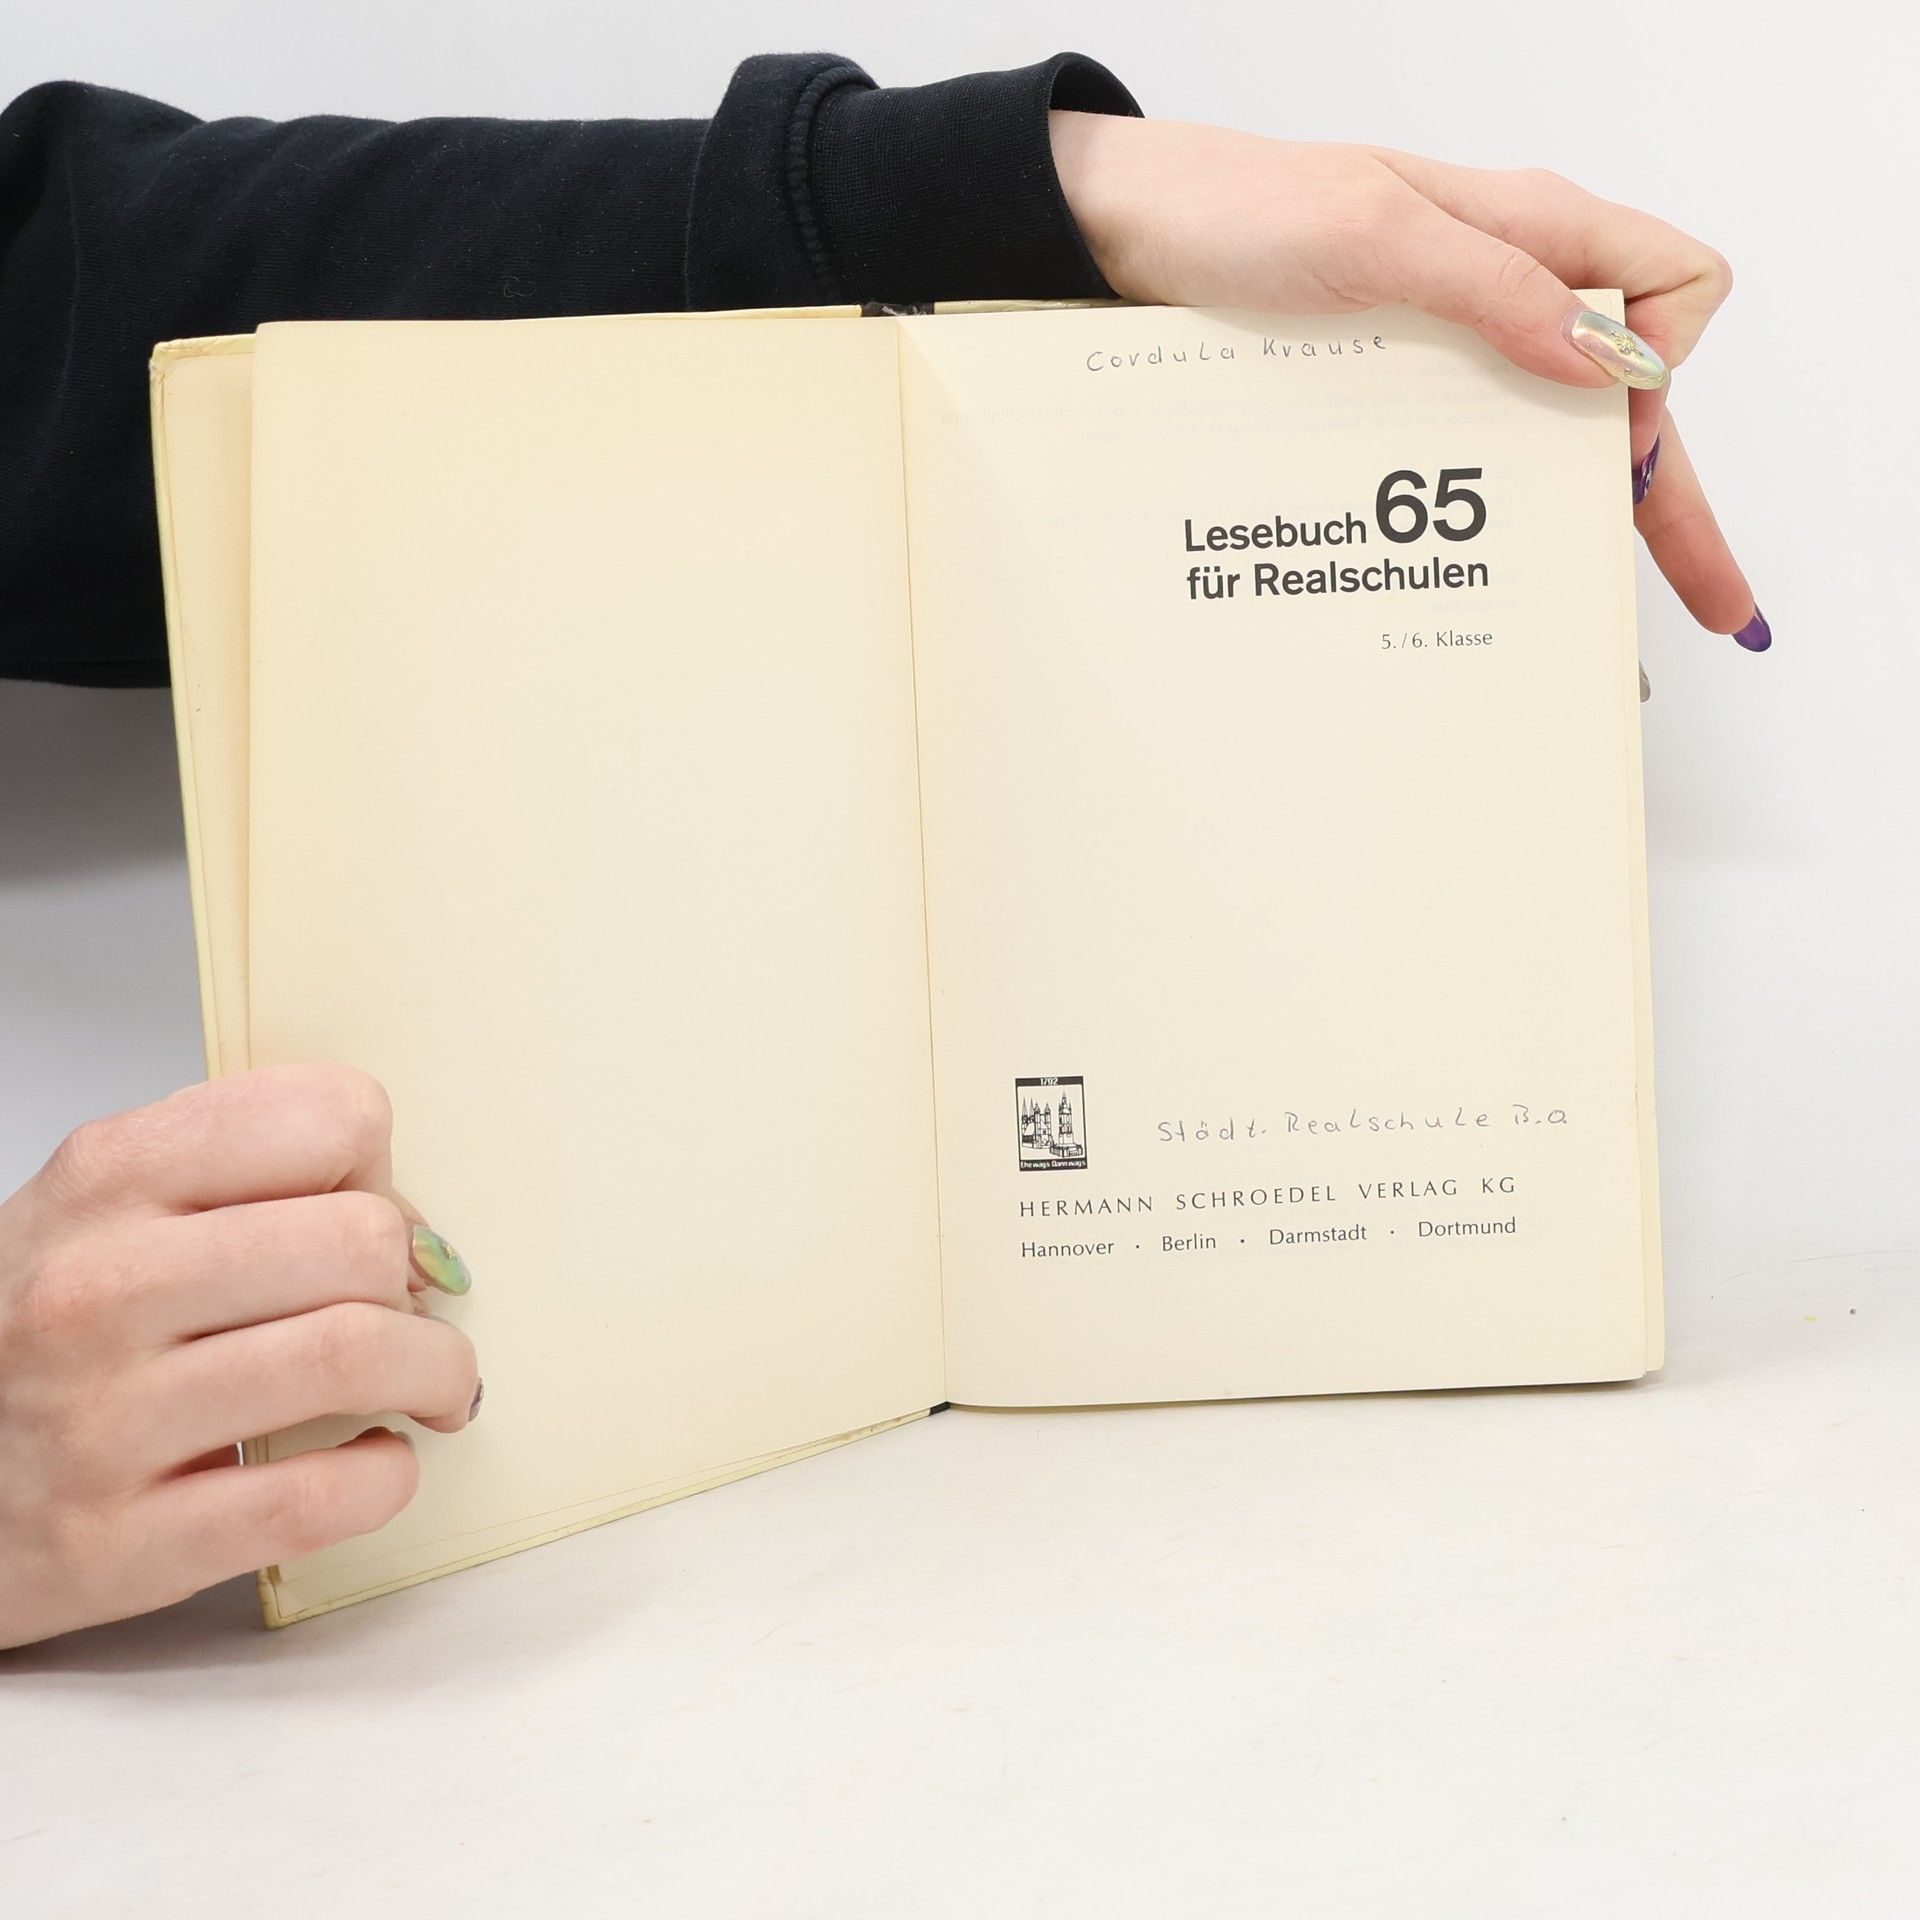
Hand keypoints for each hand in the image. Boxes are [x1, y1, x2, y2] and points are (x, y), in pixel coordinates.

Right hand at [0, 1066, 478, 1648]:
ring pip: (353, 1355)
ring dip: (433, 1371)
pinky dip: (383, 1477)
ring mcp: (103, 1421)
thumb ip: (243, 1175)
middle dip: (420, 1278)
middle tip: (412, 1310)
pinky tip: (372, 1462)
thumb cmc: (41, 1332)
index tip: (376, 1212)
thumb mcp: (108, 1209)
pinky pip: (314, 1498)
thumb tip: (410, 1219)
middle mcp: (98, 1289)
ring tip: (426, 1384)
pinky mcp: (121, 1544)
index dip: (383, 1169)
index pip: (329, 1117)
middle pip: (360, 1239)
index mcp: (108, 1178)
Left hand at [1051, 114, 1765, 651]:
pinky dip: (1485, 515)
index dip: (1665, 365)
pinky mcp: (1389, 392)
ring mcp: (1448, 348)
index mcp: (1530, 232)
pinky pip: (1464, 457)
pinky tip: (1479, 577)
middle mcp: (1504, 291)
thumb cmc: (1245, 209)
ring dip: (1575, 526)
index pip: (1673, 288)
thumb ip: (1500, 288)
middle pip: (1625, 401)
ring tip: (1587, 629)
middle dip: (1672, 501)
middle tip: (1715, 608)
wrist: (1133, 234)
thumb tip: (1610, 367)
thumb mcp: (1379, 235)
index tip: (1607, 430)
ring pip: (1547, 443)